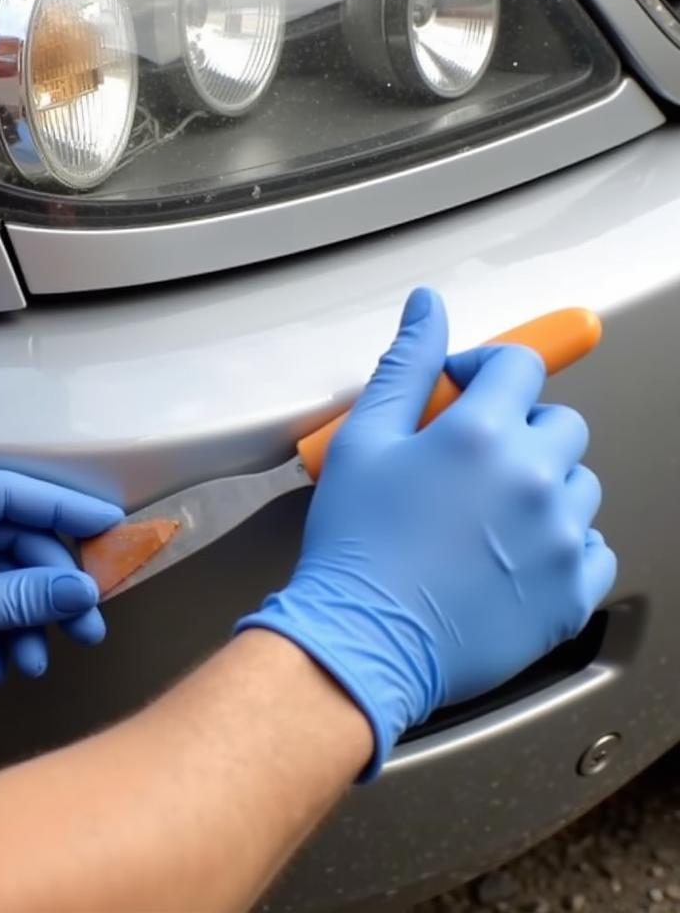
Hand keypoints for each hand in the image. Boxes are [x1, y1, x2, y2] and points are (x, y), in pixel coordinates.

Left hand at [0, 462, 122, 690]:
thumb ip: (11, 599)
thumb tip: (82, 593)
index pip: (13, 493)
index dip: (68, 510)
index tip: (115, 529)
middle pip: (14, 539)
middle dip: (48, 590)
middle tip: (85, 633)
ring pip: (1, 570)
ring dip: (22, 618)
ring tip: (33, 665)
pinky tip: (0, 666)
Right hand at [236, 288, 615, 777]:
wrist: (361, 640)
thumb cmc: (355, 546)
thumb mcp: (363, 440)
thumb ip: (405, 366)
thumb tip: (427, 308)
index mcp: (481, 435)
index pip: (519, 367)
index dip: (488, 368)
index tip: (467, 386)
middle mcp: (533, 480)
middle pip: (560, 423)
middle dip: (520, 427)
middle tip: (473, 457)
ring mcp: (558, 539)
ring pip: (580, 485)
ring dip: (543, 484)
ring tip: (489, 511)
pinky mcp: (569, 593)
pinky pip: (594, 549)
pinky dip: (562, 544)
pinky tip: (514, 553)